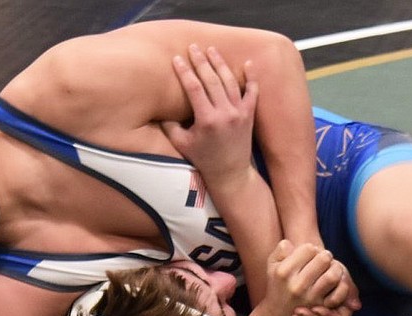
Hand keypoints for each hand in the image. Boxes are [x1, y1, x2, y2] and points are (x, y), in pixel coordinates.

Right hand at [161, 44, 258, 185]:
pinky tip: (247, 63)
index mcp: (207, 120)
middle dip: (201, 61)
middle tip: (193, 47)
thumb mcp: (181, 143)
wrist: (230, 173)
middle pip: (212, 80)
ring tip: (211, 50)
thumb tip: (159, 108)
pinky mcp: (250, 115)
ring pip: (230, 82)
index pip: (194, 88)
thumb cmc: (203, 159)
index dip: (184, 71)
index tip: (177, 58)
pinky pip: (252, 92)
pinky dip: (251, 77)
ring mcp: (240, 113)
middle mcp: (225, 113)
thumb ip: (169, 125)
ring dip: (220, 64)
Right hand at [255, 241, 345, 315]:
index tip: (310, 255)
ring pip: (333, 275)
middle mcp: (296, 285)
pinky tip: (335, 282)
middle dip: (326, 256)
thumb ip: (280, 250)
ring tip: (331, 269)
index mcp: (283, 272)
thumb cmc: (278, 285)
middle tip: (324, 260)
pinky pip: (339, 293)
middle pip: (323, 259)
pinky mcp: (320, 307)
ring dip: (336, 269)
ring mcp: (309, 297)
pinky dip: (341, 284)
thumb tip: (291, 244)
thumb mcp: (272, 266)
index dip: (312, 249)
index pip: (308, 249)